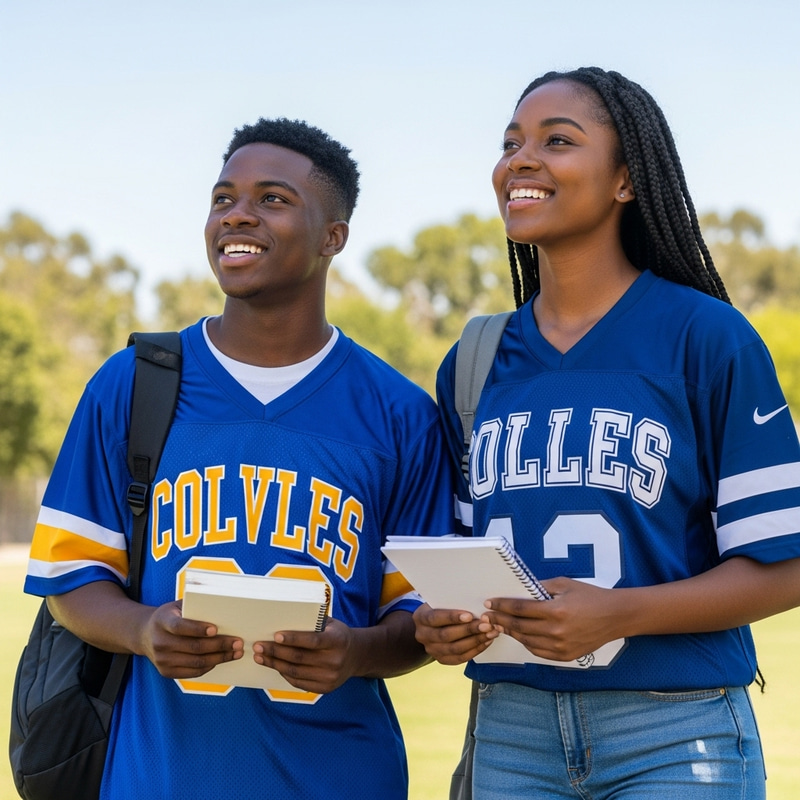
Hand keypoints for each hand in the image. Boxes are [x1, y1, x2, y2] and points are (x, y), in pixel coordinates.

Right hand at [141, 600, 243, 678]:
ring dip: (219, 658)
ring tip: (236, 653)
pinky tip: (221, 659)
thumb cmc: (170, 617)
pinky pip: (193, 672)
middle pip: (193, 647)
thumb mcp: (177, 605)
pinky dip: (209, 666)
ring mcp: (162, 660)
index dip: (198, 628)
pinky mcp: (166, 672)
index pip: (180, 627)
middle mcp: (160, 642)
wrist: (145, 634)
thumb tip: (222, 604)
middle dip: (219, 645)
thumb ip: (194, 605)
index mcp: (163, 622)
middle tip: (238, 642)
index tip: (216, 629)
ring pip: (196, 662)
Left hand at [252, 618, 358, 693]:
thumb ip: (312, 623)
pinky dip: (284, 674)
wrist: (357, 656)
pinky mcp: (325, 688)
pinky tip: (274, 666)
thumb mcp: (331, 624)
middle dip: (275, 651)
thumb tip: (283, 620)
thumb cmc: (337, 635)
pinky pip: (298, 682)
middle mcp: (335, 660)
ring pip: (295, 672)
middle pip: (299, 658)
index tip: (275, 635)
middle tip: (258, 646)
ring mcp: (330, 677)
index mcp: (337, 641)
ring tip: (260, 657)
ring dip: (274, 664)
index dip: (293, 639)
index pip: (312, 641)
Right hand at [412, 603, 498, 664]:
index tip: (470, 615)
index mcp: (420, 617)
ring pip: (454, 649)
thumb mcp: (441, 601)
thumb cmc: (442, 607)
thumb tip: (476, 603)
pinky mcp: (442, 659)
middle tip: (487, 625)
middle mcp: (422, 635)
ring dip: (475, 641)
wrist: (432, 625)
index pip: (435, 618)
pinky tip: (486, 642)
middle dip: (469, 630)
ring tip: (490, 633)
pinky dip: (475, 650)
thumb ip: (452, 603)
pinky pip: (460, 658)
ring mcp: (431, 650)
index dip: (452, 617)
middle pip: (446, 635)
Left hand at [483, 578, 619, 661]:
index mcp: (556, 610)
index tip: (489, 602)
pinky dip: (526, 643)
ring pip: (526, 641)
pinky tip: (520, 635)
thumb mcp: (564, 584)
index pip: (520, 608)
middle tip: (487, 616)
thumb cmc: (589, 596)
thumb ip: (539, 587)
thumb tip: (518, 589)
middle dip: (500, 620)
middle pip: (519, 627)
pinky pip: (538, 651)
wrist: (615, 616)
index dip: (501, 605)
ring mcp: (561, 646)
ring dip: (510, 633)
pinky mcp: (565, 656)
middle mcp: (556, 631)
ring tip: (500, 625)